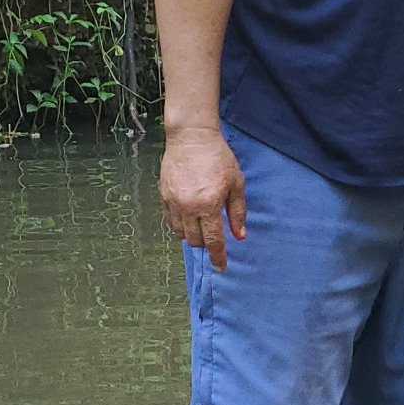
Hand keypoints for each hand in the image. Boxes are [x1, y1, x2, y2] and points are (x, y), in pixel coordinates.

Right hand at [163, 124, 247, 268]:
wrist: (191, 136)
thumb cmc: (218, 157)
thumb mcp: (236, 183)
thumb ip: (237, 212)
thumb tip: (239, 236)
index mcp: (209, 204)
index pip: (213, 241)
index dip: (218, 257)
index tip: (221, 267)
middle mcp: (189, 207)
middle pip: (196, 240)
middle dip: (206, 243)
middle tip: (214, 235)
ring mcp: (174, 202)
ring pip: (181, 234)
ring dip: (192, 235)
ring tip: (201, 224)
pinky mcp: (164, 196)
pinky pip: (170, 221)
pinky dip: (179, 225)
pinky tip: (188, 217)